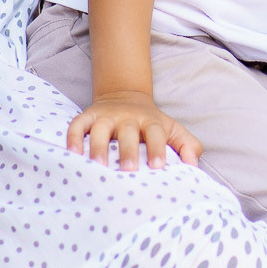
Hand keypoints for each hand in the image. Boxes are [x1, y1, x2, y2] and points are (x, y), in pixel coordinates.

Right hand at [66, 92, 202, 171]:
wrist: (125, 96)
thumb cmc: (151, 125)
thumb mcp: (173, 130)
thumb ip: (188, 146)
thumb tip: (194, 167)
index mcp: (150, 121)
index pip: (155, 132)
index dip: (157, 148)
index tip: (158, 167)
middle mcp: (127, 117)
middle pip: (127, 131)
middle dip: (128, 150)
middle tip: (128, 170)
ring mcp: (106, 116)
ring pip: (100, 129)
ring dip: (98, 146)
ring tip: (98, 165)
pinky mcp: (88, 116)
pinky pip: (77, 124)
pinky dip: (72, 137)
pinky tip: (72, 154)